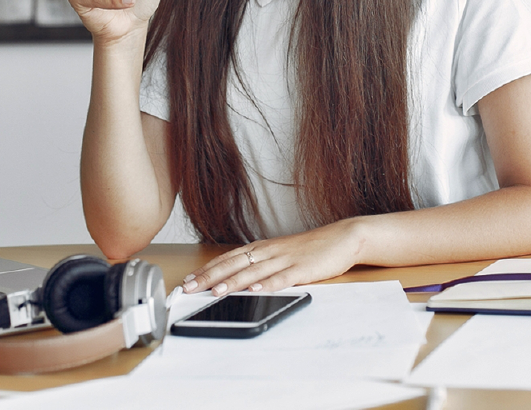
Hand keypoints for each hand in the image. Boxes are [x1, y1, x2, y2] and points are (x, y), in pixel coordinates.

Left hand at [181, 218, 365, 295]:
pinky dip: (268, 284)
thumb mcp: (281, 254)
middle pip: (234, 264)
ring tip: (215, 291)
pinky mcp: (302, 269)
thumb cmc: (311, 249)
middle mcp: (269, 252)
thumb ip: (261, 265)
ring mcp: (285, 260)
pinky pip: (283, 278)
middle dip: (209, 276)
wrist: (342, 238)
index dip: (206, 269)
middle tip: (189, 287)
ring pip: (254, 271)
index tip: (188, 279)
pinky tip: (256, 290)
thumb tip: (238, 279)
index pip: (228, 258)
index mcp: (262, 248)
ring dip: (233, 282)